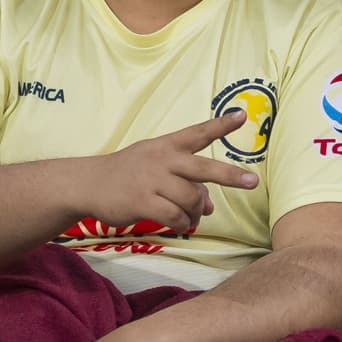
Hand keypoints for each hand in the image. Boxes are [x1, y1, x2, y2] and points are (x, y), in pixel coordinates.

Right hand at [87, 111, 258, 231]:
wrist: (89, 183)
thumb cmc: (129, 174)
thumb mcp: (157, 169)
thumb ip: (186, 183)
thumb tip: (210, 207)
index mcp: (168, 146)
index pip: (198, 132)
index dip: (221, 125)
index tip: (242, 116)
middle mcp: (163, 160)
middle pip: (204, 168)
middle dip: (230, 175)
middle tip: (252, 182)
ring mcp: (152, 180)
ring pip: (192, 199)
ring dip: (196, 212)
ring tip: (192, 217)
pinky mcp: (142, 201)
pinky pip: (175, 216)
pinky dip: (183, 224)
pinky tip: (180, 224)